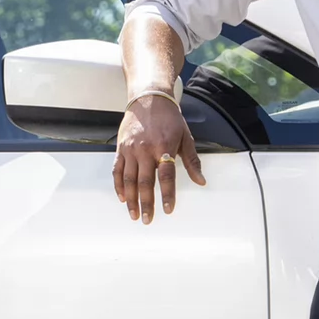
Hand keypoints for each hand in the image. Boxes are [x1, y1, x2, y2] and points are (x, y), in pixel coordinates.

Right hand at [113, 96, 204, 223]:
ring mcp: (131, 149)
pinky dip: (118, 185)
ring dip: (131, 199)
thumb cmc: (169, 117)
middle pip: (145, 182)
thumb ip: (192, 161)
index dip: (167, 194)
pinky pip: (117, 170)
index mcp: (164, 147)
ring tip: (134, 214)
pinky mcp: (121, 148)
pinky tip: (122, 197)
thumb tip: (201, 180)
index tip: (168, 209)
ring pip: (129, 179)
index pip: (166, 176)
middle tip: (148, 219)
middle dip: (146, 203)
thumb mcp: (185, 137)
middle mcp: (145, 149)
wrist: (148, 98)